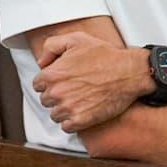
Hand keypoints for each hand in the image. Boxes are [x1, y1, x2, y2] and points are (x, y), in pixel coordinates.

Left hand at [32, 32, 154, 132]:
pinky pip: (66, 127)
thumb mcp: (77, 39)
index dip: (50, 82)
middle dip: (57, 95)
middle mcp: (57, 92)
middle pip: (46, 100)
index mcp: (52, 74)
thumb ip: (52, 46)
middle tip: (73, 88)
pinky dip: (72, 121)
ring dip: (64, 109)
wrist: (129, 72)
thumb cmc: (106, 56)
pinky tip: (82, 110)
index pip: (37, 85)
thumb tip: (42, 62)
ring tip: (79, 99)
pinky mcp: (80, 121)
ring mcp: (68, 108)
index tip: (61, 80)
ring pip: (55, 115)